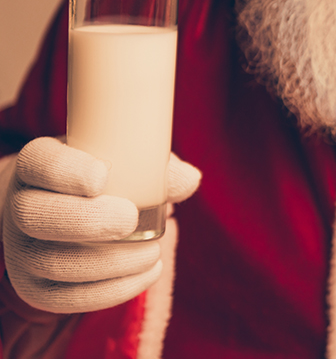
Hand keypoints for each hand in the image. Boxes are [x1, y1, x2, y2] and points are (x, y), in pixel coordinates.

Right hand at [1, 136, 200, 312]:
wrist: (65, 212)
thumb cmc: (104, 178)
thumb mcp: (124, 162)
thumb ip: (154, 167)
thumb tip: (189, 179)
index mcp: (39, 164)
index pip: (40, 163)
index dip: (65, 170)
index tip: (102, 175)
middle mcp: (20, 206)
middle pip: (36, 215)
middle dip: (88, 220)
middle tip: (130, 218)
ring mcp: (24, 251)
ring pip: (54, 262)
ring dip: (111, 261)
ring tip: (152, 251)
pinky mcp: (37, 288)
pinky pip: (67, 299)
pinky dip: (114, 290)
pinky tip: (148, 272)